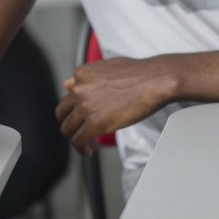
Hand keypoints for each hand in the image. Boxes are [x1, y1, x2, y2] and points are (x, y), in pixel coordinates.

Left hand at [56, 56, 173, 154]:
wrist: (156, 80)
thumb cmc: (139, 74)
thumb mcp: (107, 67)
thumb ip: (86, 77)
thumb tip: (68, 84)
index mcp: (81, 74)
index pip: (68, 98)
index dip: (76, 111)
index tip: (85, 119)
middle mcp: (79, 89)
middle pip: (62, 114)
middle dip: (72, 126)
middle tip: (84, 133)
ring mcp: (85, 106)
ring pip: (68, 130)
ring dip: (77, 140)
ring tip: (90, 145)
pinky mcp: (95, 122)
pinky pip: (78, 140)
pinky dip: (82, 149)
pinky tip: (90, 150)